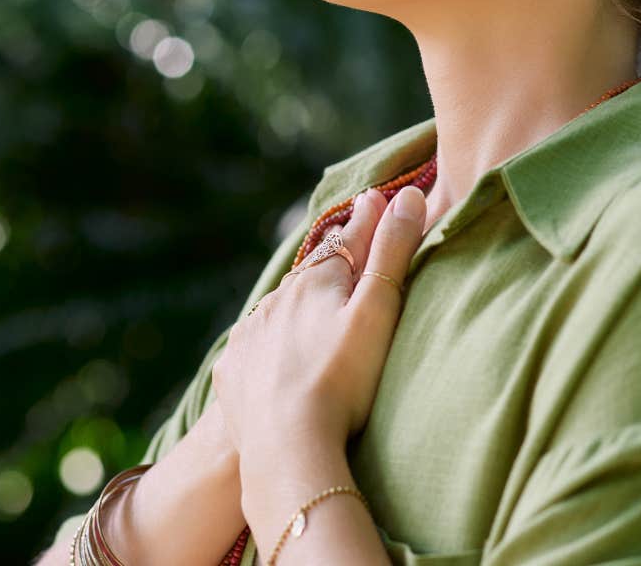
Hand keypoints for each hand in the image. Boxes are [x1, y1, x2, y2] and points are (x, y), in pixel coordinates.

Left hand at [212, 185, 427, 456]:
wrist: (286, 446)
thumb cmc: (343, 379)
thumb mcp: (378, 310)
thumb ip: (393, 252)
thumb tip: (407, 195)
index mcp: (316, 280)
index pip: (348, 240)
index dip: (366, 221)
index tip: (375, 199)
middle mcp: (277, 299)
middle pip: (311, 274)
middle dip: (330, 264)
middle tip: (345, 252)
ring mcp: (250, 335)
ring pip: (279, 310)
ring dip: (297, 305)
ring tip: (312, 310)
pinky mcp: (234, 371)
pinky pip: (254, 349)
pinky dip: (269, 346)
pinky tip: (277, 359)